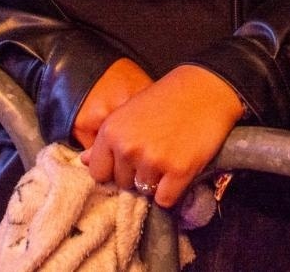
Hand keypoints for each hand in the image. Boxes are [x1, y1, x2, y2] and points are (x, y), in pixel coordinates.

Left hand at [82, 64, 244, 207]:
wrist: (205, 89)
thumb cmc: (166, 98)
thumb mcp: (129, 113)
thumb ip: (106, 140)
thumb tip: (84, 161)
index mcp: (111, 132)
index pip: (98, 173)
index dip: (114, 169)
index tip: (129, 161)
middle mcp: (127, 148)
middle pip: (122, 184)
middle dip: (136, 175)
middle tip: (155, 154)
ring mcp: (153, 161)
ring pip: (145, 192)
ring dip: (156, 182)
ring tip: (169, 158)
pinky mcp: (178, 171)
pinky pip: (165, 200)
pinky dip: (172, 191)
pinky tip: (179, 171)